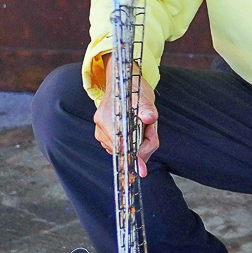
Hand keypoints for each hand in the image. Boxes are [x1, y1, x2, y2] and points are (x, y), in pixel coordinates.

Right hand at [93, 54, 158, 176]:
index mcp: (109, 118)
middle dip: (143, 145)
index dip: (134, 158)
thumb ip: (147, 109)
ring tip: (142, 125)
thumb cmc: (132, 88)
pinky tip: (136, 131)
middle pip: (126, 150)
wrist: (120, 81)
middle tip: (150, 129)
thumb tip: (149, 118)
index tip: (141, 171)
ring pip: (125, 150)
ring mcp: (101, 133)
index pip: (122, 145)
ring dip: (139, 143)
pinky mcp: (103, 136)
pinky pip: (122, 147)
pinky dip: (133, 143)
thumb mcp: (144, 96)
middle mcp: (102, 127)